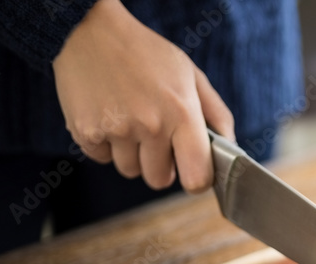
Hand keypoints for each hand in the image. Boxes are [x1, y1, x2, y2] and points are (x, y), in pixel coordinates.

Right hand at [52, 0, 234, 191]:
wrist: (89, 31)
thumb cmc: (145, 53)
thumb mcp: (190, 74)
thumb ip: (216, 113)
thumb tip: (230, 147)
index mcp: (181, 112)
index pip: (197, 177)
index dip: (197, 179)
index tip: (193, 171)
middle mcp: (150, 125)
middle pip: (159, 180)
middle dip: (160, 165)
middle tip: (154, 137)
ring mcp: (116, 131)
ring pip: (130, 170)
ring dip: (131, 154)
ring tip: (128, 119)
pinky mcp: (85, 132)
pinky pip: (102, 159)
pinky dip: (105, 144)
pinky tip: (107, 115)